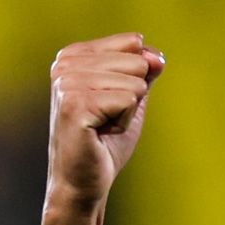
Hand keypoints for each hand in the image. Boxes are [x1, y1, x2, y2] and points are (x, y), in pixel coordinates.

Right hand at [46, 32, 164, 211]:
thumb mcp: (131, 99)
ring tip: (104, 127)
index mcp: (75, 55)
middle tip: (108, 119)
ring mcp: (67, 82)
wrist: (85, 180)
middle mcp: (66, 63)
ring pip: (135, 83)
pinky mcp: (75, 103)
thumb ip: (144, 73)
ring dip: (128, 113)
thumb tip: (158, 56)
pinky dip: (124, 122)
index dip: (137, 79)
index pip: (134, 44)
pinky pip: (128, 100)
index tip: (113, 102)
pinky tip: (102, 133)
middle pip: (137, 62)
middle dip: (133, 98)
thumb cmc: (106, 141)